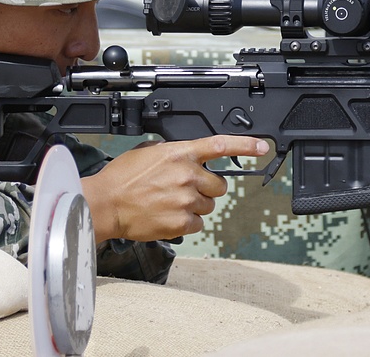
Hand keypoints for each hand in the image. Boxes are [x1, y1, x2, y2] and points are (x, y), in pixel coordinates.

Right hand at [80, 136, 269, 242]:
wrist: (106, 204)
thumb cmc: (122, 178)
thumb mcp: (148, 152)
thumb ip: (174, 152)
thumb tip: (188, 155)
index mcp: (180, 154)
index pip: (220, 145)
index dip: (246, 145)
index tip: (263, 146)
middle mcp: (188, 175)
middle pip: (219, 186)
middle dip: (206, 189)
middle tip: (184, 190)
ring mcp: (186, 200)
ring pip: (208, 206)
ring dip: (195, 206)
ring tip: (169, 203)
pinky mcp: (182, 222)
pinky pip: (198, 224)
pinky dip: (186, 223)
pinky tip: (167, 216)